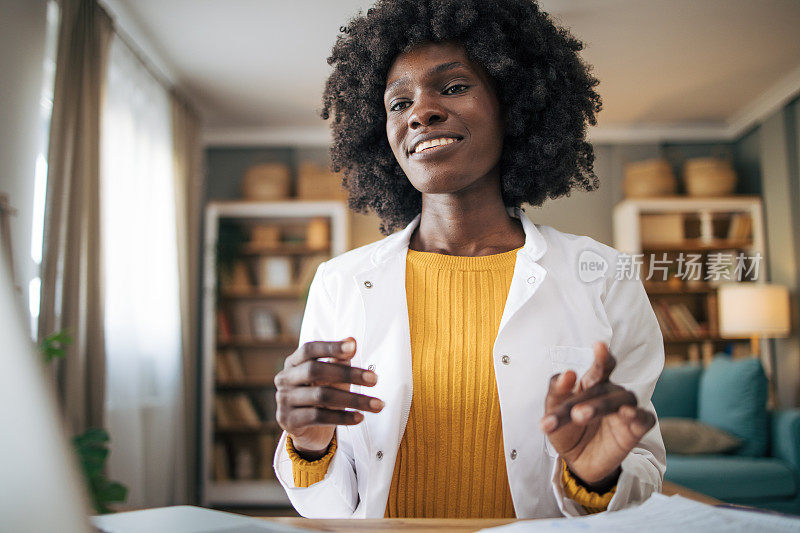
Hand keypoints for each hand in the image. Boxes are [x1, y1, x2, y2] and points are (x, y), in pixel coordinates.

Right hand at [274, 337, 383, 459]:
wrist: (308, 430)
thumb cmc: (322, 394)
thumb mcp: (332, 376)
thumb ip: (340, 359)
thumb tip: (352, 340)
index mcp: (294, 362)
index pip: (309, 349)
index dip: (330, 347)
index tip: (353, 348)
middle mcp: (285, 379)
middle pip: (315, 371)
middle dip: (348, 374)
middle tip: (374, 379)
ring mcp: (284, 400)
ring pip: (321, 396)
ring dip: (353, 400)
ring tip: (376, 404)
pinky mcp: (288, 421)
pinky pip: (318, 417)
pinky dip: (342, 417)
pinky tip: (359, 417)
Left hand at [540, 342, 655, 488]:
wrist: (577, 462)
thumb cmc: (567, 430)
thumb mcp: (554, 412)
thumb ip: (557, 393)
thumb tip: (567, 373)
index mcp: (592, 384)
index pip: (599, 367)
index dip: (602, 357)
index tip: (599, 345)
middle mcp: (610, 392)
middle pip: (602, 387)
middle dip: (585, 398)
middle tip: (573, 412)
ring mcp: (625, 409)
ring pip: (621, 399)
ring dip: (601, 406)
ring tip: (579, 416)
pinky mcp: (635, 429)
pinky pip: (643, 418)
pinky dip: (637, 414)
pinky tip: (627, 412)